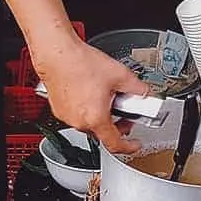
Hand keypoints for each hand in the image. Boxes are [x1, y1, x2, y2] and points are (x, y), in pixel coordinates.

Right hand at [32, 34, 147, 153]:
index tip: (134, 145)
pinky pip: (76, 115)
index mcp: (96, 118)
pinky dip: (86, 109)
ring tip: (104, 96)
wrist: (57, 53)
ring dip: (100, 115)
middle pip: (102, 132)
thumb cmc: (80, 63)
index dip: (128, 147)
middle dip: (116, 125)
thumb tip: (144, 93)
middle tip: (123, 113)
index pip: (115, 144)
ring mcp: (67, 117)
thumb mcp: (120, 74)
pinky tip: (89, 92)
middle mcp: (79, 122)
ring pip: (89, 123)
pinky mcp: (59, 110)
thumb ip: (137, 88)